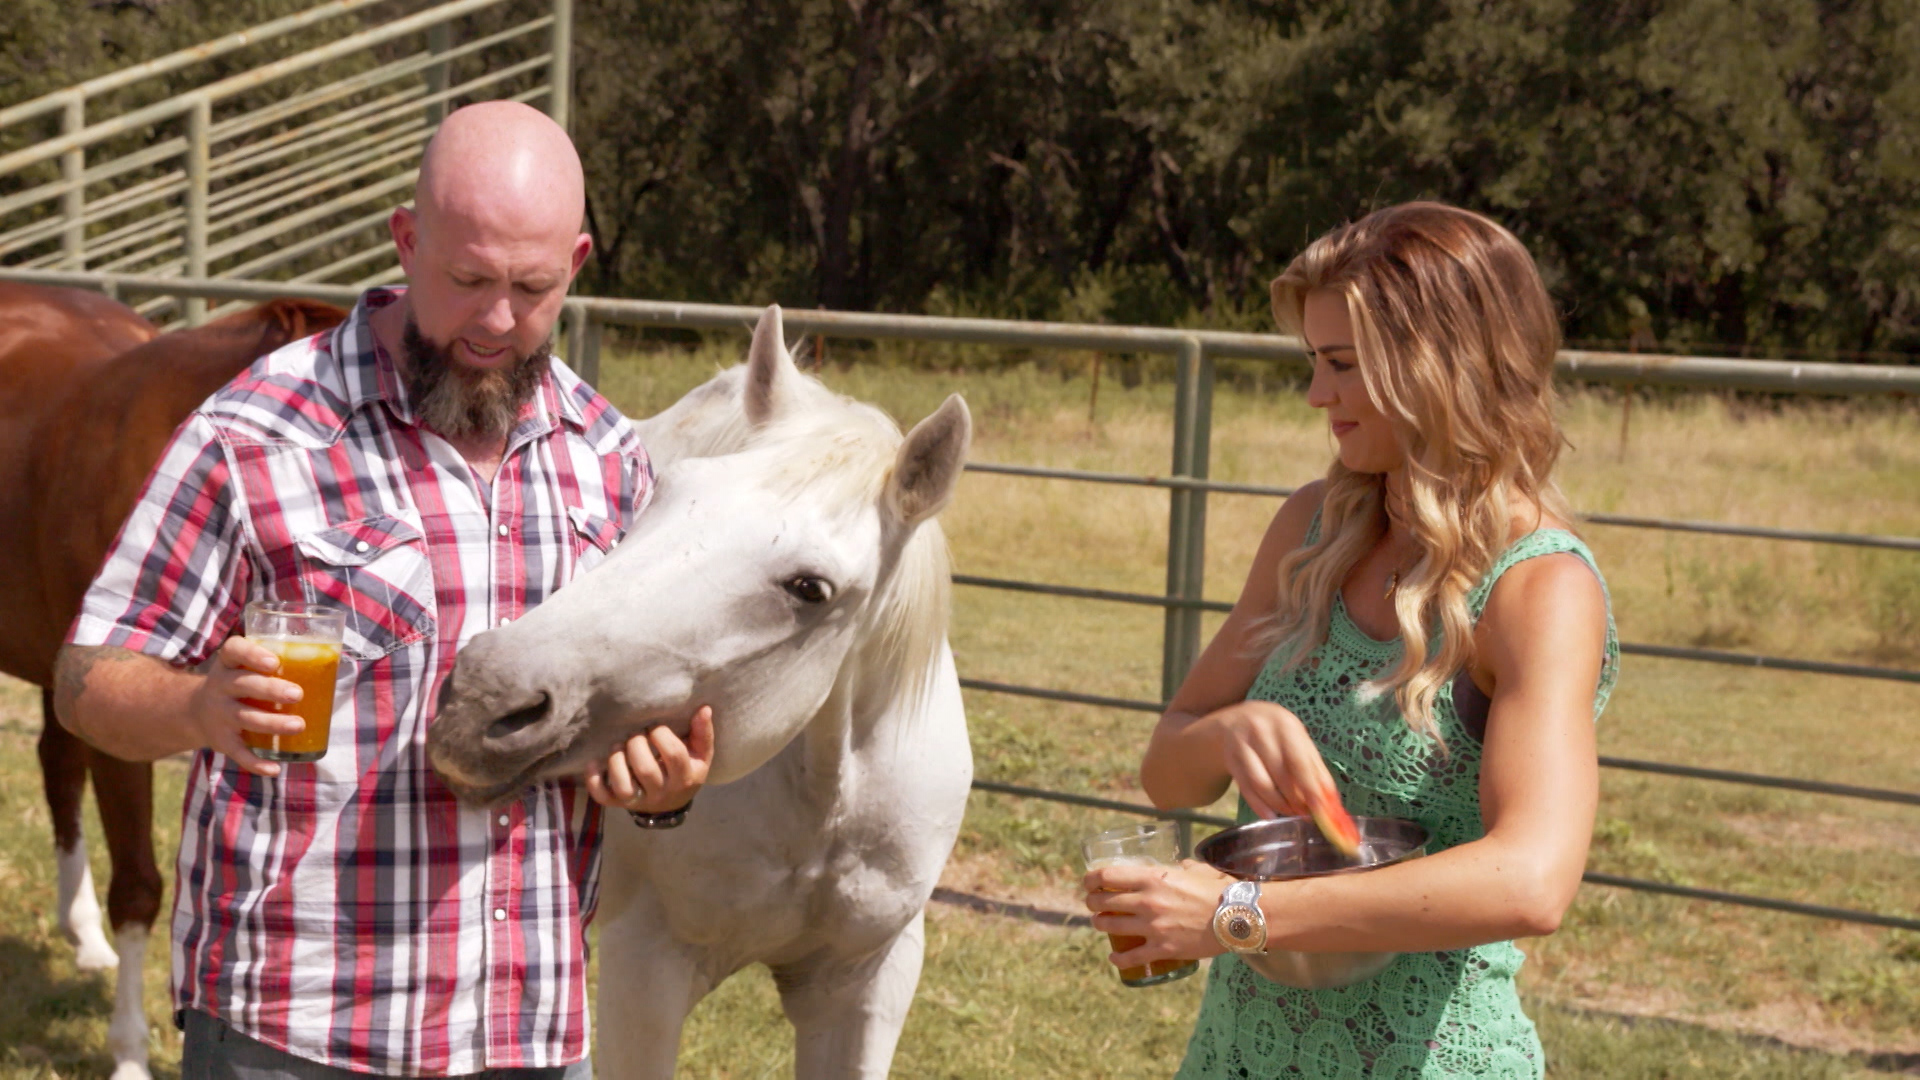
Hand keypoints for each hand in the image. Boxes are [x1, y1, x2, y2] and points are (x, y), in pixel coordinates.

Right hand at [187, 635, 305, 777]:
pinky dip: (256, 763)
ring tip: (299, 725)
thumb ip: (277, 664)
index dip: (252, 654)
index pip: (234, 650)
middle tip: (298, 694)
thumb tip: (332, 663)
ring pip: (245, 718)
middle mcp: (220, 687)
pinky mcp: (222, 741)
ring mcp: (220, 715)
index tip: (275, 662)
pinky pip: (239, 753)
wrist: (195, 712)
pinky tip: (275, 769)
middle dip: (271, 690)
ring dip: (272, 723)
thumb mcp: (244, 667)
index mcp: (229, 664)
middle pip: (243, 685)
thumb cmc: (238, 683)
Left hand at [586, 706, 714, 814]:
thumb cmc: (686, 770)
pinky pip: (603, 797)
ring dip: (616, 761)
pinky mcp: (619, 804)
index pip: (674, 755)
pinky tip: (594, 762)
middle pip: (646, 769)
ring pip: (623, 786)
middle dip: (636, 744)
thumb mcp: (700, 755)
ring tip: (618, 747)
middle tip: (636, 735)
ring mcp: (640, 800)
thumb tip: (703, 709)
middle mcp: (662, 792)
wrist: (672, 803)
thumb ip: (702, 733)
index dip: (662, 735)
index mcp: (685, 777)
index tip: (656, 728)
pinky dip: (594, 780)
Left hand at [1082, 858, 1235, 968]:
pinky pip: (1130, 957)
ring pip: (1110, 926)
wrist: (1238, 917)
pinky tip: (1113, 956)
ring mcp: (1153, 927)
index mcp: (1152, 878)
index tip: (1088, 881)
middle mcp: (1147, 901)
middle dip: (1092, 902)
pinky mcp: (1162, 949)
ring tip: (1100, 924)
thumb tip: (1178, 866)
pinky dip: (1117, 958)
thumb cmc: (1220, 890)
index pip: (1108, 875)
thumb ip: (1182, 867)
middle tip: (1093, 903)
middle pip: (1103, 901)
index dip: (1091, 878)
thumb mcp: (1196, 870)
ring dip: (1100, 924)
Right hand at [1210, 700, 1342, 822]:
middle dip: (1295, 799)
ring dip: (1279, 804)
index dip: (1310, 787)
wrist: (1236, 720)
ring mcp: (1242, 745)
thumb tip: (1330, 797)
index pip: (1299, 762)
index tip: (1320, 808)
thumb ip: (1314, 766)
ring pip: (1262, 784)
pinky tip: (1270, 815)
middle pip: (1280, 775)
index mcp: (1284, 725)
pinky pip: (1245, 789)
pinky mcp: (1230, 760)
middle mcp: (1261, 732)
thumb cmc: (1275, 733)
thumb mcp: (1296, 738)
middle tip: (1306, 813)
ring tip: (1290, 812)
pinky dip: (1259, 806)